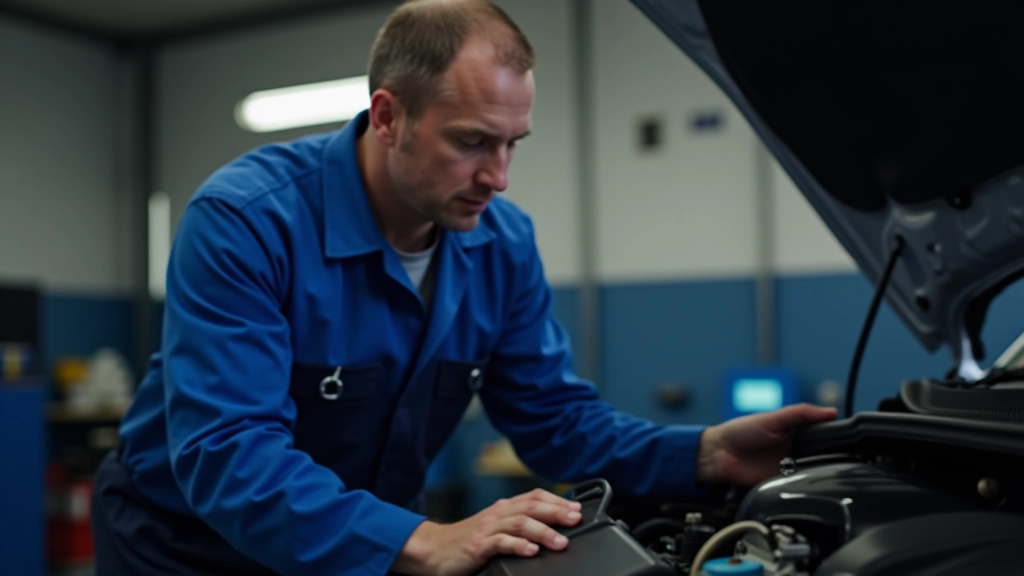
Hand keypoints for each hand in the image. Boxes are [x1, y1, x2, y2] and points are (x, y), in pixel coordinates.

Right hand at [392, 488, 582, 575]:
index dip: (557, 500)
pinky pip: (500, 543)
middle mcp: (497, 514)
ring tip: (561, 542)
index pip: (534, 496)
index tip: (577, 508)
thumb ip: (516, 525)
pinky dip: (518, 546)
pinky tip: (531, 551)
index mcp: (502, 508)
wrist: (432, 550)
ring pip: (520, 524)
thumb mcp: (494, 528)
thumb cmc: (465, 541)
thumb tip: (550, 527)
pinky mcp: (477, 546)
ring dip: (543, 531)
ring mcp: (487, 529)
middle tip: (576, 519)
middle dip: (556, 511)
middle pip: (531, 506)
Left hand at [696, 403, 836, 485]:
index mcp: (797, 432)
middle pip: (824, 457)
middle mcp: (797, 451)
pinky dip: (804, 485)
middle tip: (843, 457)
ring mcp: (791, 469)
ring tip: (825, 469)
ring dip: (819, 472)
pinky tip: (807, 480)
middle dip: (833, 458)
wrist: (718, 454)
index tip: (854, 440)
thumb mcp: (773, 418)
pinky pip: (799, 487)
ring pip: (815, 473)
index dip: (838, 438)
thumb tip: (831, 412)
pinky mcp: (783, 484)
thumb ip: (801, 413)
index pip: (825, 436)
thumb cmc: (741, 431)